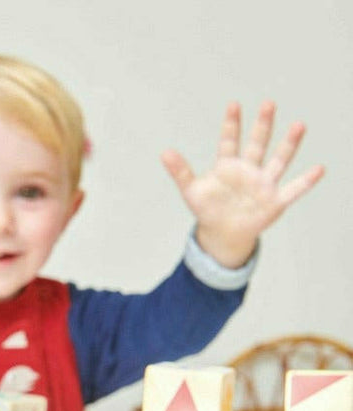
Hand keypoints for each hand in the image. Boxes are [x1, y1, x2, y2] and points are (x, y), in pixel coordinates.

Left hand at [161, 101, 324, 267]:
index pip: (229, 141)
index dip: (231, 125)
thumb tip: (164, 152)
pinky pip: (293, 189)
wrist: (223, 233)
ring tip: (299, 125)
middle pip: (257, 144)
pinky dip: (306, 181)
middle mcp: (249, 170)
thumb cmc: (209, 208)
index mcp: (228, 166)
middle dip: (262, 126)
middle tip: (268, 104)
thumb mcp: (191, 191)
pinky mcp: (275, 201)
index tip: (233, 105)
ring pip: (278, 161)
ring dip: (288, 144)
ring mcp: (264, 184)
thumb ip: (180, 171)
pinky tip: (319, 168)